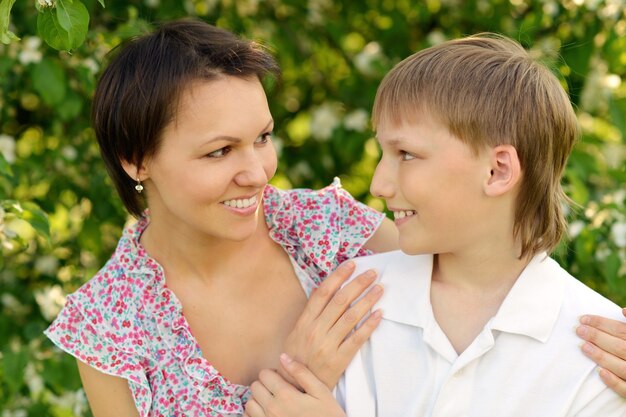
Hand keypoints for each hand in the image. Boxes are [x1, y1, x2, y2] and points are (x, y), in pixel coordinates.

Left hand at [244, 354, 346, 416]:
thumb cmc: (328, 416)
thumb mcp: (321, 391)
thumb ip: (301, 372)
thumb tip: (283, 357)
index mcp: (286, 396)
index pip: (264, 374)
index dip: (272, 373)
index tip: (281, 379)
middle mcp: (273, 409)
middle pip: (255, 387)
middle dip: (265, 385)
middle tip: (277, 390)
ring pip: (249, 404)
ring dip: (258, 400)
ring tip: (271, 402)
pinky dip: (254, 414)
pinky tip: (266, 413)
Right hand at [281, 260, 382, 388]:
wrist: (294, 387)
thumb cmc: (296, 358)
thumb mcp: (296, 332)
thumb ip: (310, 314)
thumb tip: (324, 290)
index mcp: (304, 321)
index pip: (323, 292)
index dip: (338, 276)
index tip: (351, 264)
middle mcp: (316, 330)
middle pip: (340, 301)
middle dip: (358, 283)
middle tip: (372, 272)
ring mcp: (328, 345)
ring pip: (351, 317)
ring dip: (368, 300)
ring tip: (379, 288)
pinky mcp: (339, 359)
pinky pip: (357, 338)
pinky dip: (369, 325)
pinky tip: (380, 314)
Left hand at [576, 308, 625, 396]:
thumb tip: (624, 310)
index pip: (621, 330)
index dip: (602, 323)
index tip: (583, 319)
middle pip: (620, 347)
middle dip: (597, 337)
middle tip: (578, 330)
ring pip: (622, 367)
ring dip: (602, 357)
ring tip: (583, 346)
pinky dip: (614, 382)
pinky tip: (599, 372)